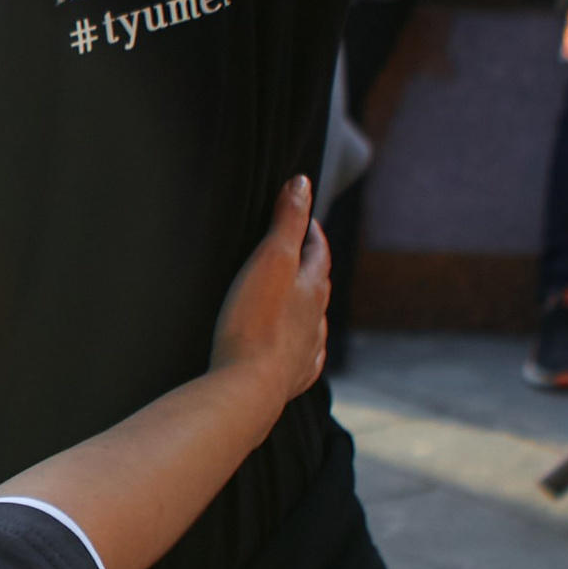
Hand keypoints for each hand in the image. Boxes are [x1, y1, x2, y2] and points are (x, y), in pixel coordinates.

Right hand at [210, 176, 330, 410]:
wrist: (248, 386)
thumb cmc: (255, 321)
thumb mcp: (270, 259)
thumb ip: (288, 221)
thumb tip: (303, 182)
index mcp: (313, 288)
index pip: (319, 252)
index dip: (312, 232)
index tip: (305, 218)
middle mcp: (316, 320)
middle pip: (320, 285)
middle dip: (312, 265)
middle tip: (302, 252)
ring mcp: (306, 351)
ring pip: (315, 323)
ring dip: (308, 308)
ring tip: (298, 300)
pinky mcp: (289, 378)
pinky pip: (306, 359)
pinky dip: (304, 347)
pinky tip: (300, 351)